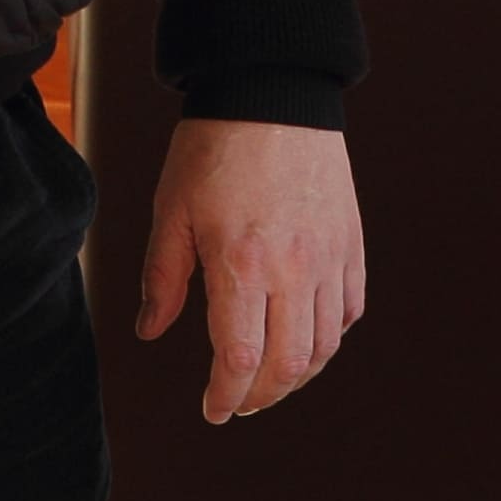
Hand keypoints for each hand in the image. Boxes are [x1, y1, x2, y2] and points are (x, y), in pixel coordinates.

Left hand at [136, 119, 366, 423]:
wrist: (271, 91)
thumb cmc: (213, 148)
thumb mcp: (172, 211)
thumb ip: (164, 279)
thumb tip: (150, 331)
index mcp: (241, 264)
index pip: (239, 360)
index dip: (225, 396)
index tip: (212, 410)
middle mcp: (292, 269)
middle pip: (287, 366)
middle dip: (261, 396)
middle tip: (239, 403)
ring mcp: (328, 257)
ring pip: (324, 346)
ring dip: (297, 375)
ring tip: (271, 380)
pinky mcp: (350, 243)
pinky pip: (348, 309)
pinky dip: (330, 336)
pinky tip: (306, 336)